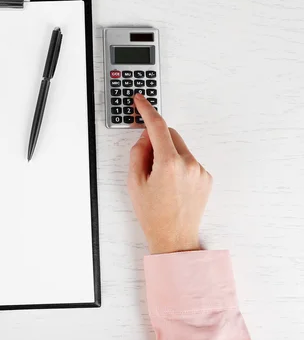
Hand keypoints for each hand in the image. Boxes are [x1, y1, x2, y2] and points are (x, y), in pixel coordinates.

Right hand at [128, 94, 211, 253]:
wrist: (174, 238)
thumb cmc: (153, 215)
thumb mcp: (134, 182)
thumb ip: (137, 153)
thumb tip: (144, 137)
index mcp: (169, 164)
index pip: (157, 126)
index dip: (147, 110)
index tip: (141, 101)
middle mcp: (188, 164)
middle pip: (170, 134)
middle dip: (156, 138)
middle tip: (145, 158)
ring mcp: (200, 171)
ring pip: (180, 148)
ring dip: (168, 153)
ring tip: (159, 179)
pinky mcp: (206, 178)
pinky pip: (189, 160)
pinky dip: (178, 164)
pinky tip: (170, 184)